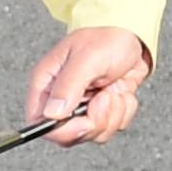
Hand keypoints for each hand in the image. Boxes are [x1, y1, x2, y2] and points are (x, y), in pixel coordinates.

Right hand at [23, 26, 150, 145]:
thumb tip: (52, 114)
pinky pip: (113, 126)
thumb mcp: (86, 59)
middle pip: (69, 135)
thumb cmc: (105, 38)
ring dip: (113, 115)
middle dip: (95, 122)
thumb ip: (69, 86)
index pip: (40, 124)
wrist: (131, 34)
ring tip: (115, 89)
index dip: (62, 131)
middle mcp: (61, 100)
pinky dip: (124, 112)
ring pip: (94, 134)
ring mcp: (83, 107)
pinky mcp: (103, 110)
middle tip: (107, 97)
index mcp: (46, 86)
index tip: (86, 122)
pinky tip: (124, 91)